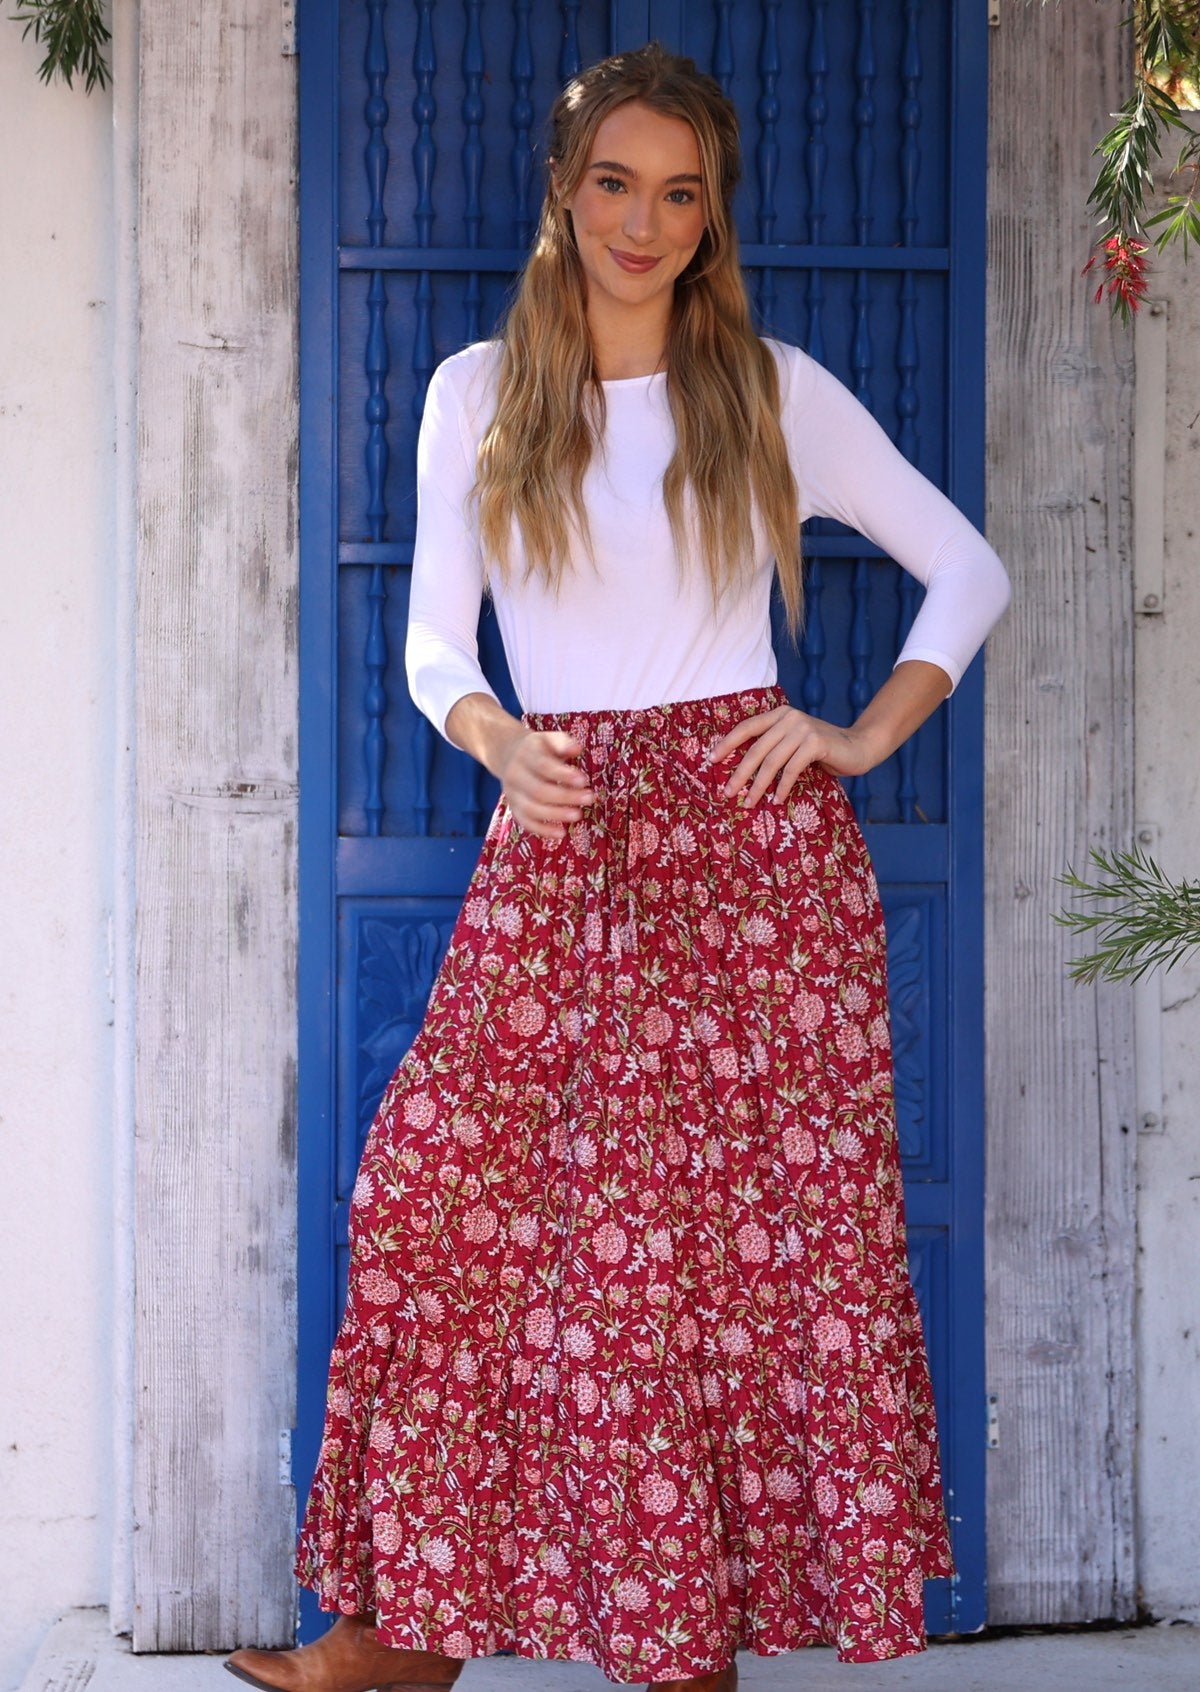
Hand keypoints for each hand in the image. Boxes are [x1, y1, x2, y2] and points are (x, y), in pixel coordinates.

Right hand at [495, 726, 596, 841]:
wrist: (509, 755)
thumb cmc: (539, 749)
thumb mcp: (549, 739)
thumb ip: (563, 743)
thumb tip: (577, 749)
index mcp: (525, 755)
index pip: (543, 766)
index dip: (563, 775)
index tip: (584, 780)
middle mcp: (515, 775)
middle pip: (539, 790)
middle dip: (566, 796)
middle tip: (590, 798)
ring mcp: (512, 794)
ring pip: (531, 809)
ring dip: (556, 814)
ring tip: (578, 815)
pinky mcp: (514, 809)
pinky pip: (526, 822)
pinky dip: (543, 830)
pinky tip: (561, 833)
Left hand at [705, 704, 878, 808]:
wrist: (858, 747)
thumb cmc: (822, 750)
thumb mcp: (793, 743)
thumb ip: (773, 747)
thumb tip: (741, 769)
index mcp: (779, 714)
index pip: (746, 727)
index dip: (727, 744)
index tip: (711, 761)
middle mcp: (789, 717)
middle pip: (756, 749)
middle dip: (739, 773)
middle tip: (727, 793)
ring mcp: (803, 729)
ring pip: (772, 761)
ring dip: (758, 786)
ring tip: (749, 803)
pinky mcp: (816, 743)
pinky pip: (792, 769)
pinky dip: (782, 787)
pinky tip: (776, 800)